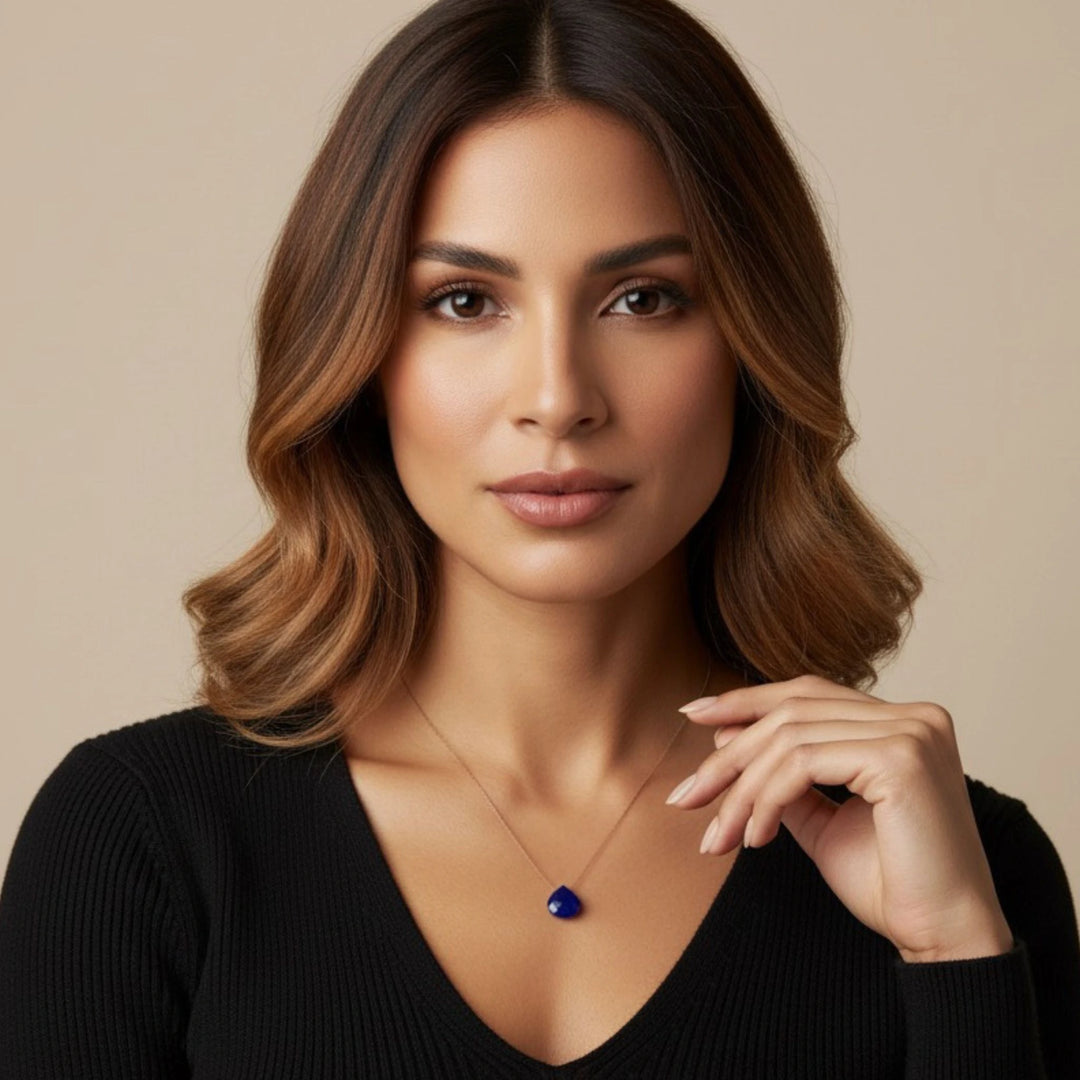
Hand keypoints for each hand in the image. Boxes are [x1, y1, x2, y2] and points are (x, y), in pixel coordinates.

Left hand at [665, 673, 1014, 962]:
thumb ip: (785, 776)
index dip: (746, 700)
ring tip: (720, 836)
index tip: (693, 715)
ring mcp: (911, 732)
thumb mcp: (823, 819)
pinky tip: (755, 838)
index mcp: (902, 722)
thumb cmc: (891, 884)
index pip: (808, 693)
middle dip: (728, 756)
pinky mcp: (900, 757)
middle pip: (791, 712)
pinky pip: (802, 764)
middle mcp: (913, 716)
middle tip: (686, 797)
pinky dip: (765, 800)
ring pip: (789, 739)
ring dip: (741, 790)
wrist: (945, 938)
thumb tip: (726, 736)